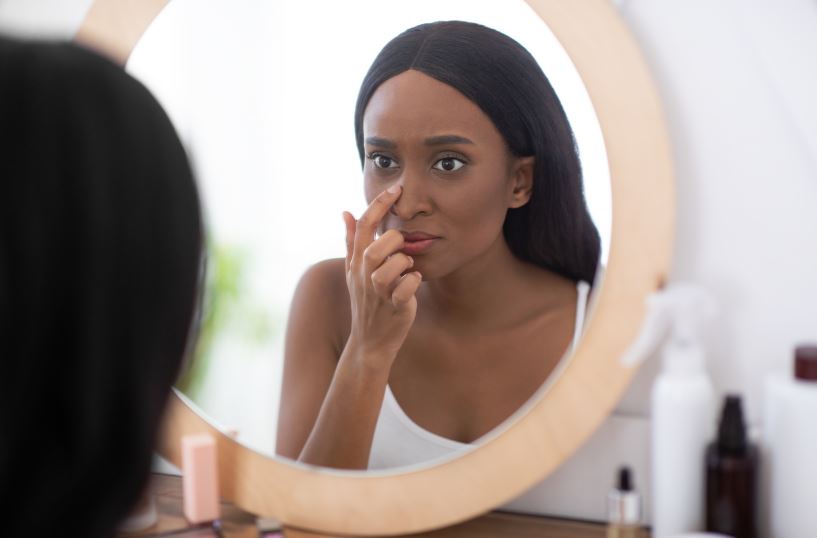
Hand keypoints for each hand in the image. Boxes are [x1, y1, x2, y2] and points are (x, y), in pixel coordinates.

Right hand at [343, 185, 421, 363]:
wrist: (370, 341)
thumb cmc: (367, 301)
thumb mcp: (353, 271)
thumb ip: (351, 241)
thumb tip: (344, 212)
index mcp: (356, 263)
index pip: (362, 226)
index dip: (379, 204)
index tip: (396, 188)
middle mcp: (364, 276)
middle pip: (374, 247)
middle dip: (393, 241)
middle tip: (402, 248)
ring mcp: (378, 293)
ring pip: (390, 267)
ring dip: (403, 263)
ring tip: (407, 269)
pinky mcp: (395, 308)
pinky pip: (406, 289)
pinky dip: (413, 283)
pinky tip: (413, 284)